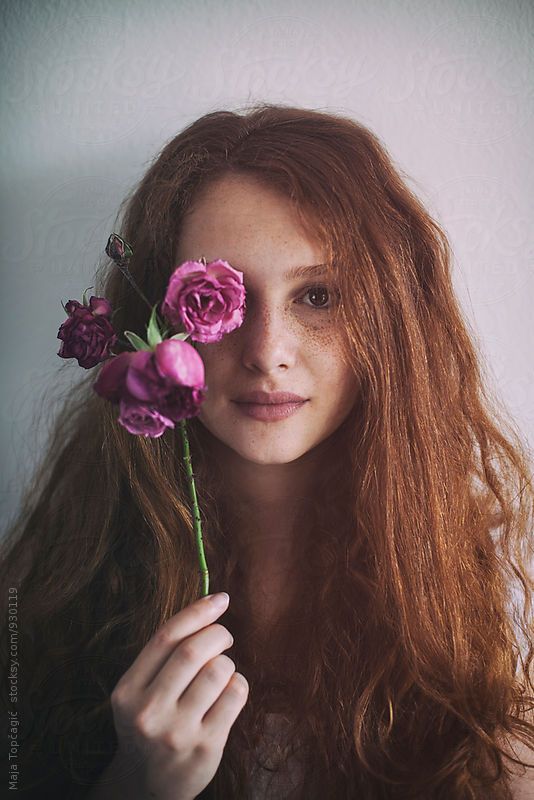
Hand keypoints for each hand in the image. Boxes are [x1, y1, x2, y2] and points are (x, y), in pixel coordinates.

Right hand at [108, 592, 247, 799]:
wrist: (146, 786)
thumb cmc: (151, 723)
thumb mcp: (140, 691)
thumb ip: (164, 655)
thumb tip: (210, 606)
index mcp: (127, 691)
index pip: (165, 637)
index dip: (197, 612)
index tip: (220, 598)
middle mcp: (148, 712)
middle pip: (194, 651)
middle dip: (218, 634)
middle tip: (224, 637)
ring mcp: (177, 732)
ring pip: (218, 671)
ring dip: (227, 662)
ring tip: (223, 670)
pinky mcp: (205, 748)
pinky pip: (235, 696)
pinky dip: (238, 683)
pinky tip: (230, 690)